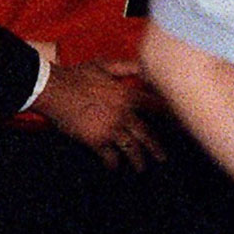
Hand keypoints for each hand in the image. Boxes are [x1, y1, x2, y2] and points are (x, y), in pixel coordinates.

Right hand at [32, 60, 167, 170]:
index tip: (179, 126)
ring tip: (141, 168)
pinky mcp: (95, 140)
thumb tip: (146, 66)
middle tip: (163, 158)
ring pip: (131, 148)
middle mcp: (124, 114)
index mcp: (129, 96)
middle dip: (156, 148)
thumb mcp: (106, 65)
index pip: (156, 107)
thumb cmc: (78, 75)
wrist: (53, 89)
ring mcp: (111, 128)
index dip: (169, 116)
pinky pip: (109, 155)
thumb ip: (128, 67)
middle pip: (146, 134)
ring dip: (138, 160)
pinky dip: (112, 163)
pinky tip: (114, 167)